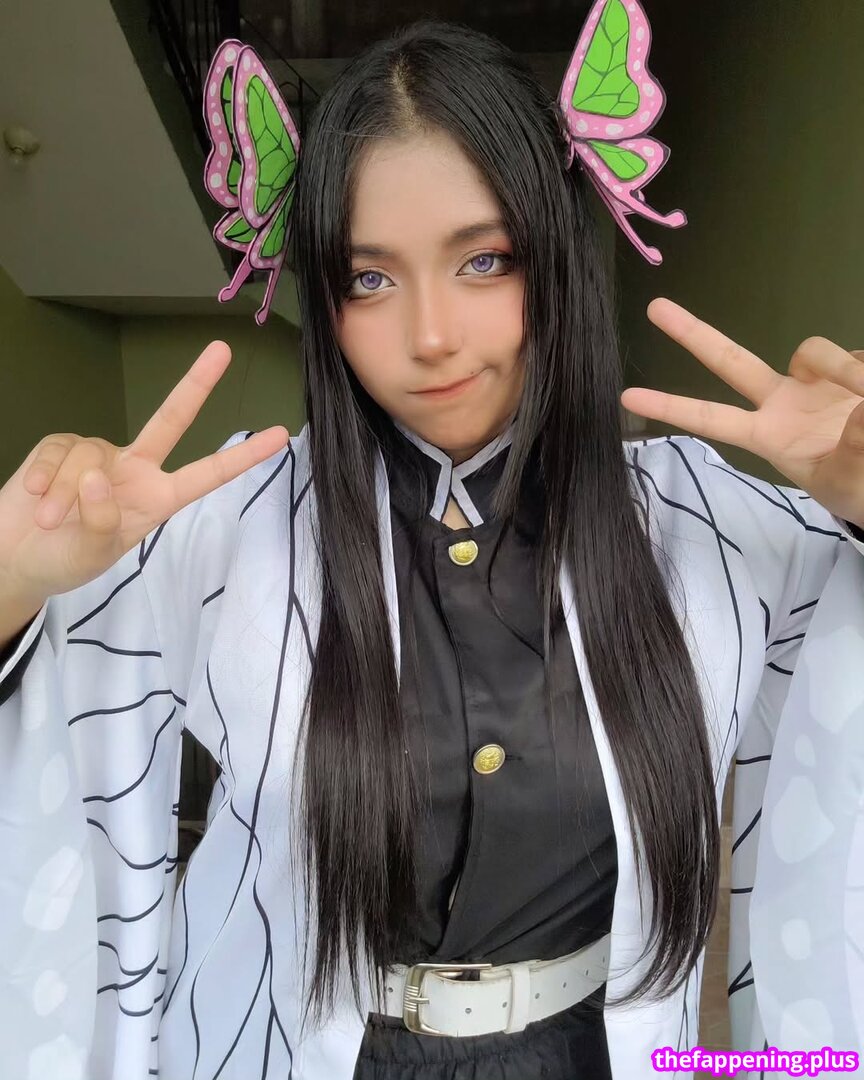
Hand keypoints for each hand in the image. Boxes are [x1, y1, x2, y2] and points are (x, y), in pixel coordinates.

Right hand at [0, 341, 288, 605]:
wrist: (16, 559)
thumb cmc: (65, 560)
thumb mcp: (94, 553)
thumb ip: (101, 520)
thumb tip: (98, 474)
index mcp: (158, 497)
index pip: (207, 473)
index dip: (242, 456)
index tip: (280, 436)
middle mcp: (134, 468)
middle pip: (170, 419)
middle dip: (196, 384)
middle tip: (222, 350)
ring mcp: (98, 455)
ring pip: (89, 455)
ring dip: (66, 492)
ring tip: (49, 522)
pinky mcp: (60, 448)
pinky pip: (57, 453)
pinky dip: (45, 476)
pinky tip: (34, 497)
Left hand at [621, 299, 863, 528]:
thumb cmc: (861, 488)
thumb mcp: (846, 484)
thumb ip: (849, 454)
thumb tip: (857, 411)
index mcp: (768, 435)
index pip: (712, 419)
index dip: (672, 407)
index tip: (627, 397)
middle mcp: (783, 401)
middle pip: (731, 361)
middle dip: (693, 333)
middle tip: (654, 306)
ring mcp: (815, 379)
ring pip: (811, 350)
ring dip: (841, 370)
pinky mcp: (852, 365)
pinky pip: (856, 359)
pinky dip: (863, 375)